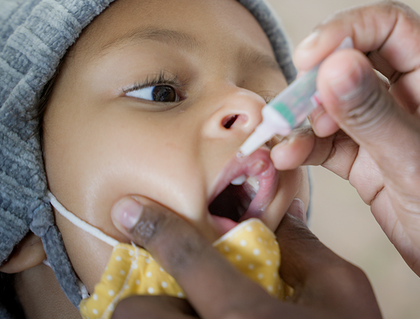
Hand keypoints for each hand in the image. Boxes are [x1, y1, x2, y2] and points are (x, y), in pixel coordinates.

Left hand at [110, 197, 380, 318]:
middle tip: (171, 295)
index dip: (156, 226)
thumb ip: (305, 247)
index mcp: (246, 315)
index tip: (129, 208)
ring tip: (183, 314)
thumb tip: (284, 211)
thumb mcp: (342, 292)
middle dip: (144, 297)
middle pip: (136, 312)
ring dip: (152, 317)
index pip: (188, 258)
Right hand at [271, 0, 419, 274]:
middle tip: (291, 107)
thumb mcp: (412, 160)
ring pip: (331, 105)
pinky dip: (303, 147)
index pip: (388, 27)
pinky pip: (325, 142)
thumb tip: (332, 68)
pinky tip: (288, 157)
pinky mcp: (362, 157)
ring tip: (283, 137)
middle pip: (350, 64)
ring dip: (301, 120)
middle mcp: (405, 97)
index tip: (308, 58)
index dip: (345, 32)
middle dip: (314, 84)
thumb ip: (372, 114)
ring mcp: (380, 128)